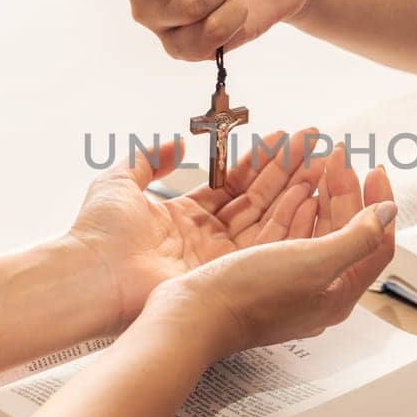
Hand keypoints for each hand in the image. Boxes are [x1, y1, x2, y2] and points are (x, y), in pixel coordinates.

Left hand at [63, 128, 330, 332]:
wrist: (92, 275)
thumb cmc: (98, 233)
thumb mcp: (119, 180)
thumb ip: (149, 158)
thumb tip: (174, 142)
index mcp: (182, 217)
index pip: (231, 186)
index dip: (259, 164)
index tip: (283, 142)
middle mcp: (205, 238)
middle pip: (256, 200)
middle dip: (287, 172)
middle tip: (316, 147)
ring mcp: (218, 258)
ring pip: (268, 220)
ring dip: (297, 191)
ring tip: (324, 163)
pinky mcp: (226, 274)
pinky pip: (265, 243)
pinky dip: (291, 220)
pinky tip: (312, 194)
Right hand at [143, 148, 395, 357]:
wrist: (192, 316)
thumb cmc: (250, 296)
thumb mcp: (315, 263)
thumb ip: (358, 237)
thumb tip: (389, 213)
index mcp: (338, 294)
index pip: (376, 243)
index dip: (378, 203)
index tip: (372, 169)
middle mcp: (317, 290)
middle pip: (344, 232)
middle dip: (344, 190)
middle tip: (337, 157)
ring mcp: (288, 282)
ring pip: (314, 229)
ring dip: (320, 193)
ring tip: (318, 163)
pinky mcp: (262, 273)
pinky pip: (288, 234)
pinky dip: (293, 208)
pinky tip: (293, 191)